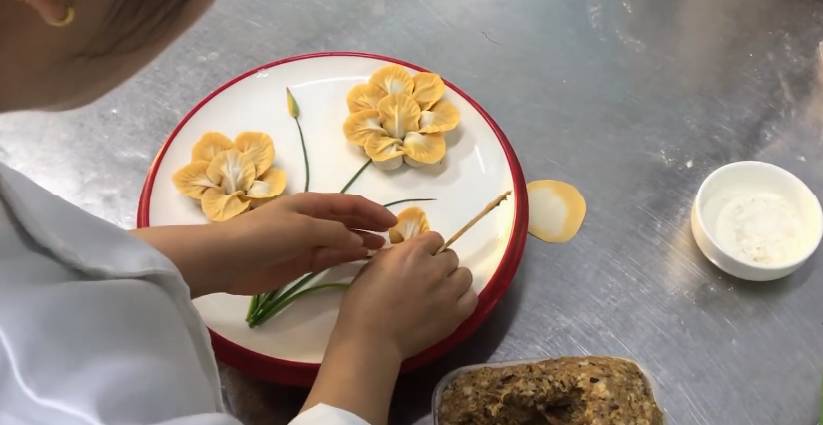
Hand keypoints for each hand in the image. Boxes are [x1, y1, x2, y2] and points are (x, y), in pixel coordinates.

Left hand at [221, 192, 396, 294]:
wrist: (226, 260)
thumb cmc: (263, 235)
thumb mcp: (302, 228)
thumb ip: (334, 233)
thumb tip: (360, 241)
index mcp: (311, 204)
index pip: (349, 204)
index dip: (372, 210)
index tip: (393, 222)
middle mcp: (311, 220)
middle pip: (347, 221)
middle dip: (369, 226)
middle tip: (393, 239)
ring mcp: (305, 242)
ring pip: (340, 240)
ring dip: (360, 243)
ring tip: (382, 250)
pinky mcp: (300, 262)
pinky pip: (329, 257)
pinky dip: (345, 257)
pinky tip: (361, 259)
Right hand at [299, 231, 476, 424]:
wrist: (372, 338)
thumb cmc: (363, 302)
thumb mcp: (373, 266)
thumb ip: (395, 255)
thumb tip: (408, 254)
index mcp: (413, 252)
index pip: (435, 238)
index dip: (428, 248)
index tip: (421, 258)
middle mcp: (435, 268)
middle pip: (451, 257)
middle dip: (440, 264)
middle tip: (428, 278)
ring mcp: (448, 291)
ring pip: (464, 275)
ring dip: (454, 280)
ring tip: (441, 292)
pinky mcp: (456, 314)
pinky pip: (471, 298)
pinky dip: (463, 298)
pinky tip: (450, 304)